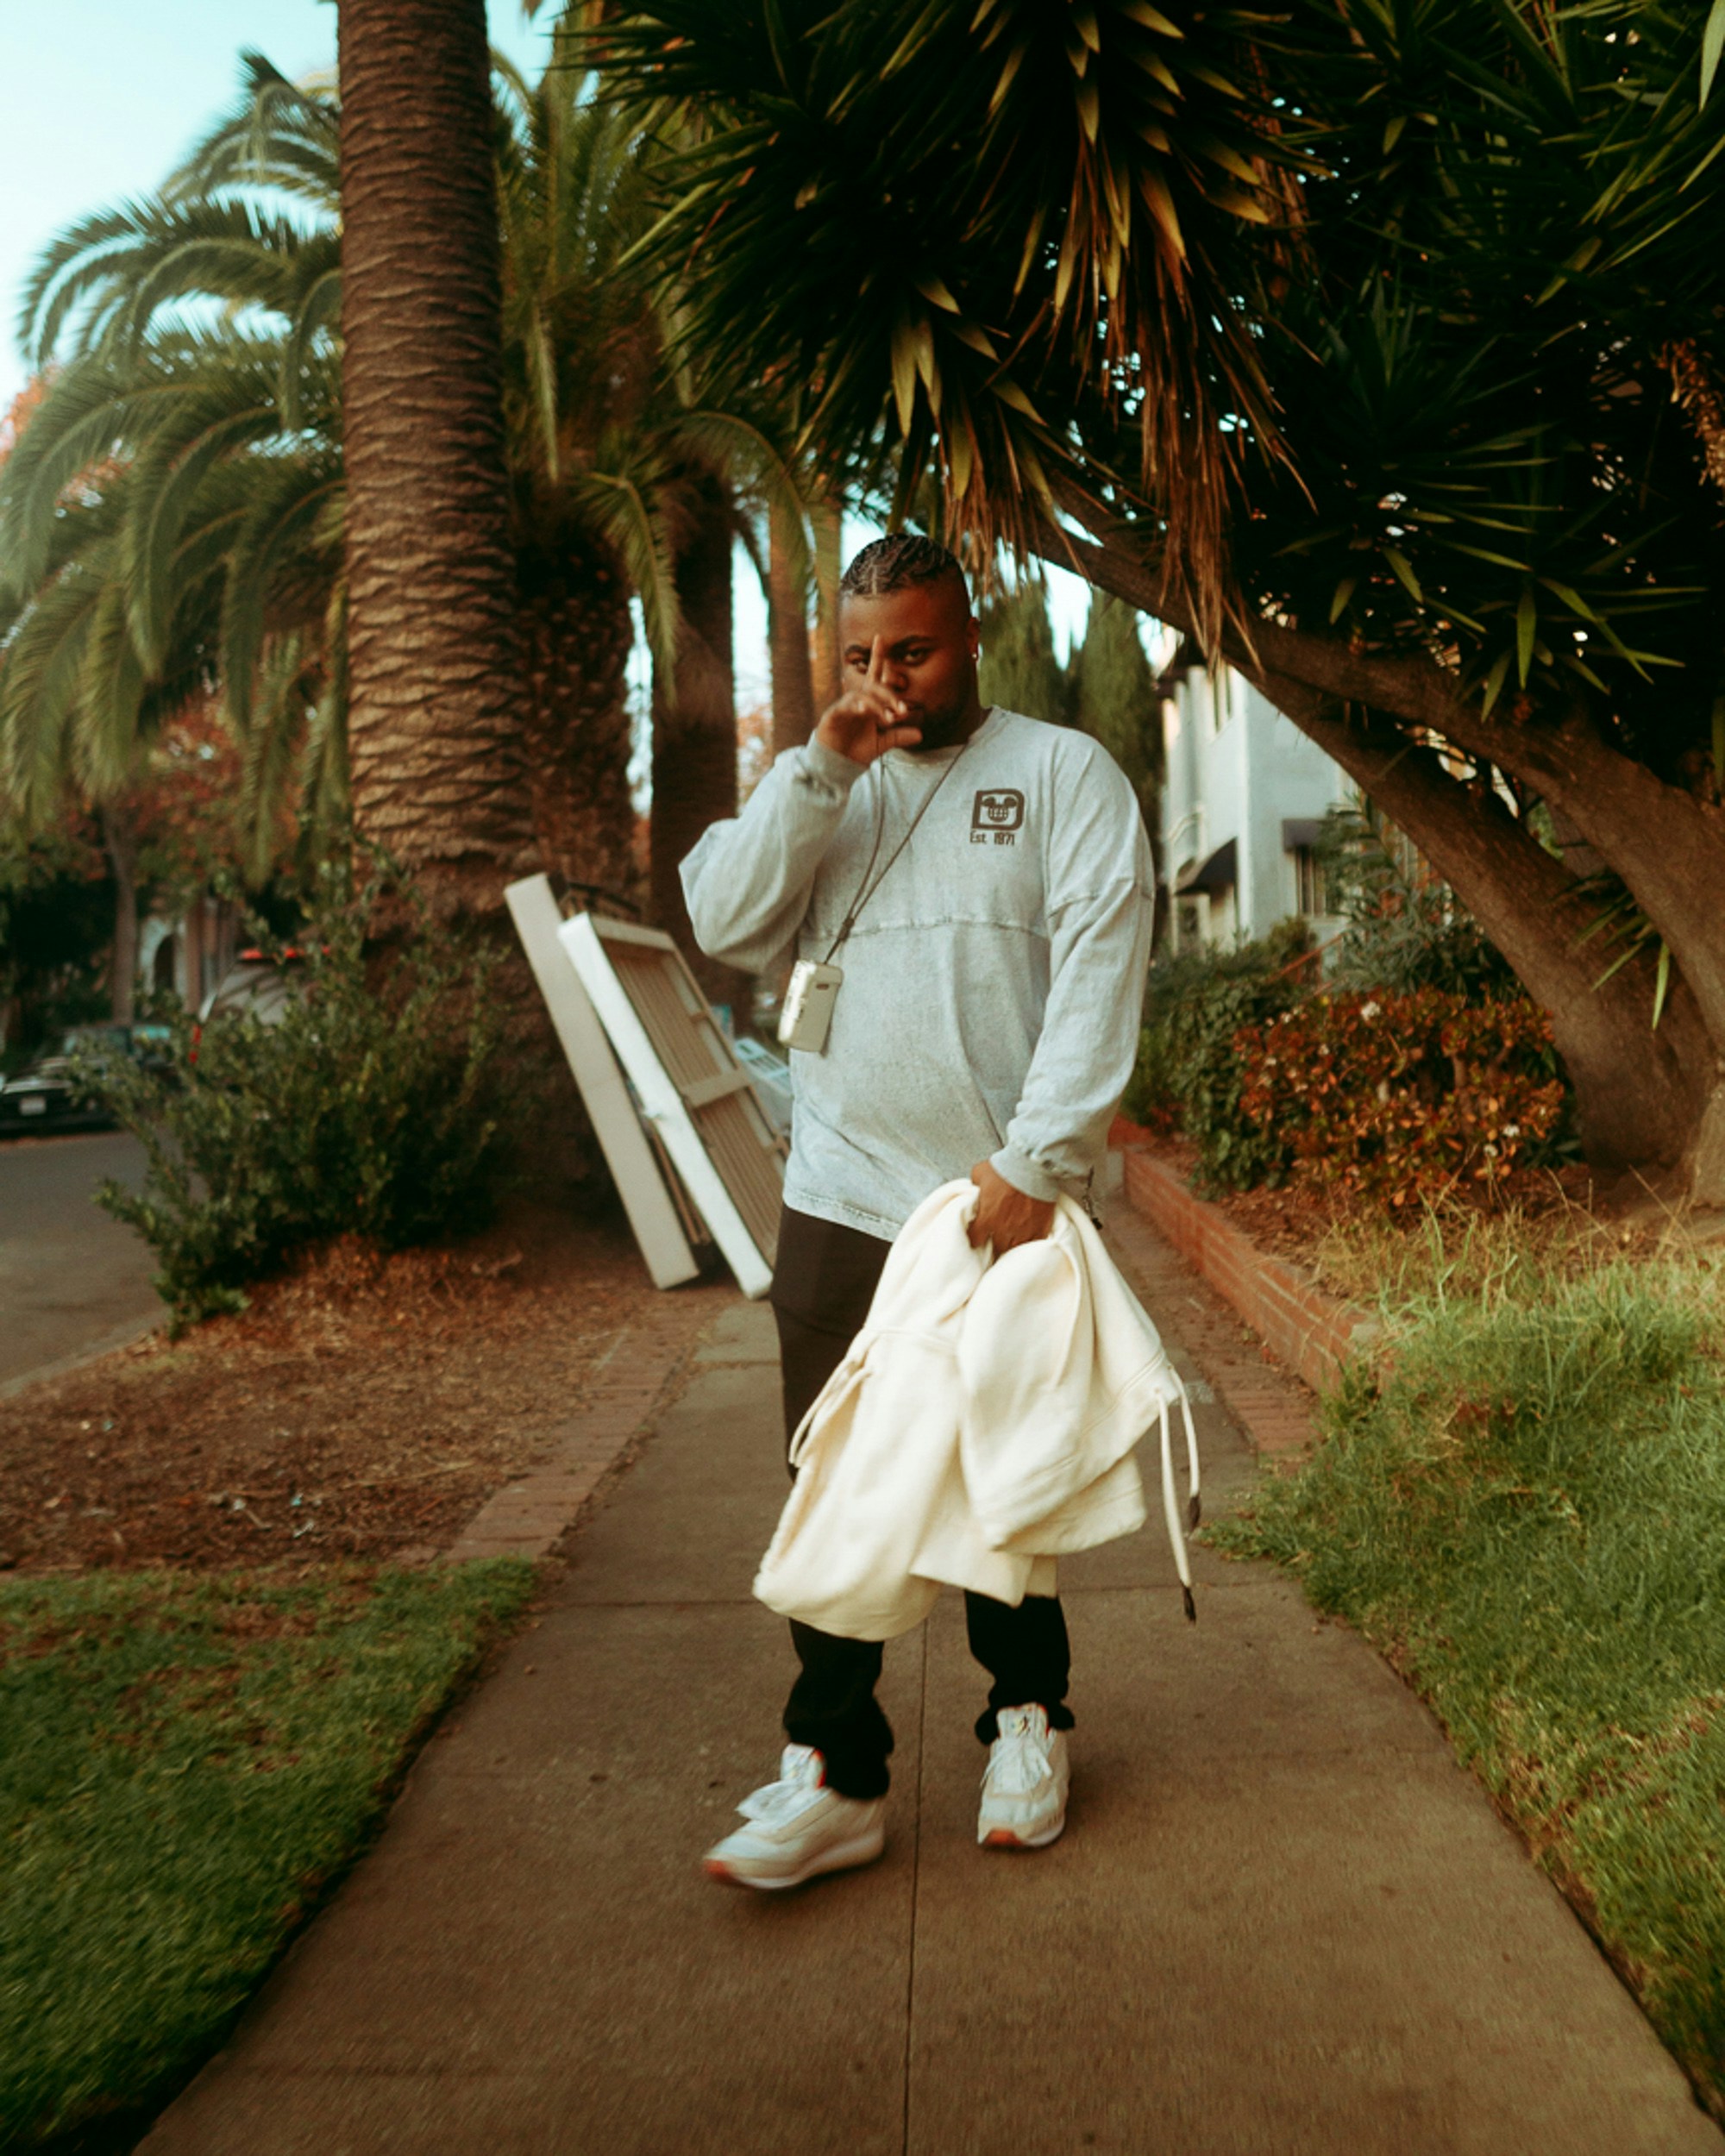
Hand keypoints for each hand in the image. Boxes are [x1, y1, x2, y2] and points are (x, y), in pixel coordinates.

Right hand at [813, 636, 922, 766]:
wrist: (835, 766)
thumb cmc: (856, 750)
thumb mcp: (882, 744)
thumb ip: (898, 736)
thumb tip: (920, 734)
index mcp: (868, 702)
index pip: (874, 676)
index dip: (877, 657)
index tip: (880, 637)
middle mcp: (856, 701)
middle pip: (872, 686)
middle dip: (888, 695)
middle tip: (902, 710)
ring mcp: (843, 708)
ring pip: (861, 697)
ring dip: (877, 706)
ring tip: (889, 719)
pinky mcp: (832, 717)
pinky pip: (843, 708)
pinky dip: (854, 707)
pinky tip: (863, 710)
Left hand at [967, 1160, 1054, 1253]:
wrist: (1032, 1165)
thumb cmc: (1005, 1168)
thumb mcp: (980, 1172)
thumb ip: (974, 1184)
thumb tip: (974, 1188)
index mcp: (987, 1218)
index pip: (975, 1238)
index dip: (975, 1237)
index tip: (977, 1235)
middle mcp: (1003, 1229)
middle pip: (997, 1247)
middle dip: (995, 1242)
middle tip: (996, 1236)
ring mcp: (1023, 1230)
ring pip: (1015, 1248)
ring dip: (1012, 1244)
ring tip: (1012, 1239)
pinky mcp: (1040, 1228)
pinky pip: (1034, 1243)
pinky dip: (1030, 1241)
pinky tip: (1028, 1237)